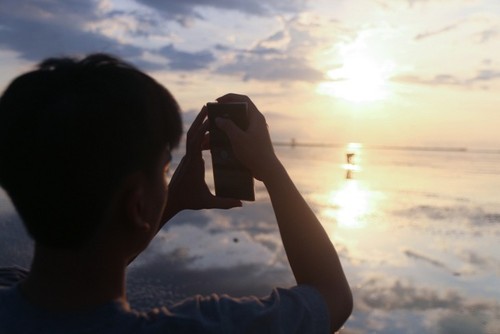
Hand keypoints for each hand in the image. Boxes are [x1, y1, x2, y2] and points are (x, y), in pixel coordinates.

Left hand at [162, 106, 240, 222]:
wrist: (171, 201)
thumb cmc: (188, 200)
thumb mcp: (207, 202)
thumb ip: (224, 203)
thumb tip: (241, 204)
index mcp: (194, 164)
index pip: (197, 143)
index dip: (203, 130)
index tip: (211, 119)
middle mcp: (189, 157)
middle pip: (192, 133)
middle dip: (199, 119)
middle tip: (208, 107)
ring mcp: (187, 157)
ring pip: (191, 136)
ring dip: (198, 123)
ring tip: (208, 112)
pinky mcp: (187, 158)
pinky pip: (193, 142)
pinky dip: (200, 134)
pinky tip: (208, 130)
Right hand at [214, 93, 281, 182]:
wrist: (267, 170)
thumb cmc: (254, 153)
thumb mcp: (238, 138)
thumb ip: (228, 126)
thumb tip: (219, 119)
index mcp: (255, 117)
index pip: (242, 99)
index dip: (229, 97)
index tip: (217, 101)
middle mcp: (256, 122)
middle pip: (239, 111)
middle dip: (224, 114)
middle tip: (213, 117)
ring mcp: (255, 132)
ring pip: (237, 124)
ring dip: (225, 127)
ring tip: (212, 132)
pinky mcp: (253, 141)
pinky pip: (238, 134)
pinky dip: (228, 136)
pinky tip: (218, 143)